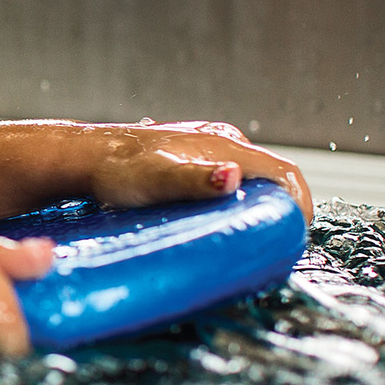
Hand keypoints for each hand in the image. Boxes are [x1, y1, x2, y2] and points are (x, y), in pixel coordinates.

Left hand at [90, 120, 313, 218]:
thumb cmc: (115, 170)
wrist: (83, 158)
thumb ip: (194, 180)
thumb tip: (232, 177)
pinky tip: (221, 219)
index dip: (300, 204)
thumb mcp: (156, 180)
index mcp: (224, 145)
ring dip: (257, 204)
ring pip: (248, 177)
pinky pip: (226, 179)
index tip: (294, 236)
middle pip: (271, 175)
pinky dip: (235, 199)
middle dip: (280, 208)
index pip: (285, 172)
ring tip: (251, 236)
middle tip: (274, 243)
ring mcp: (205, 148)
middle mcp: (221, 141)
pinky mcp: (191, 158)